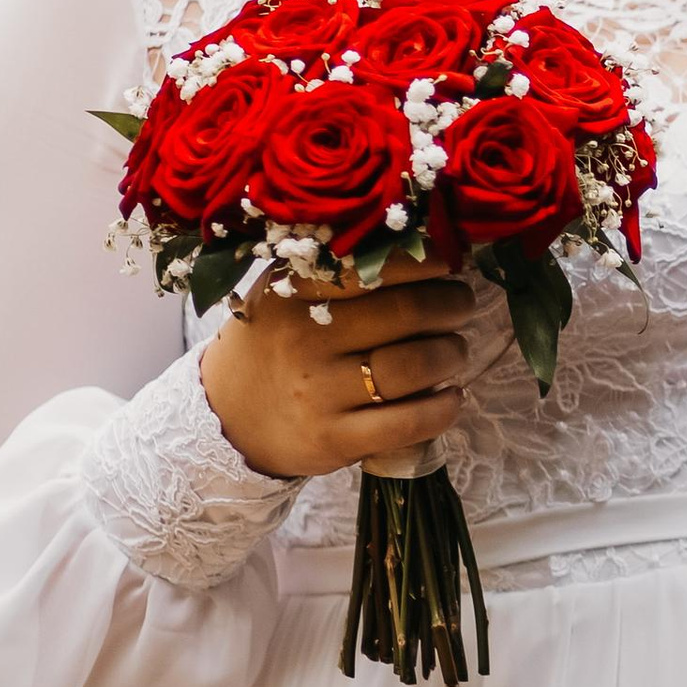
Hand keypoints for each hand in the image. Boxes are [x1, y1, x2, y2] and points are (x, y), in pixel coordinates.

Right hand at [201, 273, 473, 481]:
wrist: (225, 417)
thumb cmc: (274, 344)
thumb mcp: (286, 294)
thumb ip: (339, 269)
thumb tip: (424, 247)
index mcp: (295, 292)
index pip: (376, 265)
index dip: (427, 262)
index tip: (449, 262)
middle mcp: (306, 339)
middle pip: (407, 313)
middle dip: (451, 305)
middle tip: (461, 305)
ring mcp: (319, 392)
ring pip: (412, 366)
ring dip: (452, 353)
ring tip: (455, 350)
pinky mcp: (333, 439)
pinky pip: (406, 423)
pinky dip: (442, 408)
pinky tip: (451, 397)